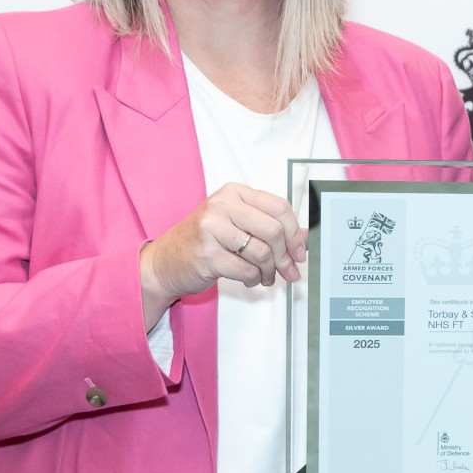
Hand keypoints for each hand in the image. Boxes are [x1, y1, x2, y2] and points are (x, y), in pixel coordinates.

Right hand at [140, 183, 306, 321]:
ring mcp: (212, 229)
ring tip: (264, 276)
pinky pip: (246, 270)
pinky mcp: (207, 254)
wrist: (165, 261)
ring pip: (262, 252)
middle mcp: (222, 206)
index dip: (296, 233)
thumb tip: (306, 237)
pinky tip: (248, 279)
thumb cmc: (204, 241)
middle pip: (274, 231)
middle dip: (285, 257)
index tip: (300, 252)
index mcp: (234, 193)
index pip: (279, 207)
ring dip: (269, 271)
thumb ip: (270, 225)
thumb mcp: (237, 224)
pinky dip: (253, 279)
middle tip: (288, 271)